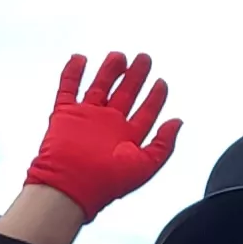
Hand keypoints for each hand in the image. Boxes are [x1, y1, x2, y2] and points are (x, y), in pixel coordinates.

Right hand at [22, 52, 180, 218]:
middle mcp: (108, 126)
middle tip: (144, 58)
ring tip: (119, 56)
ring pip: (100, 87)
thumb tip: (178, 122)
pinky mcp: (65, 115)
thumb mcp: (146, 166)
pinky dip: (72, 73)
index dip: (155, 97)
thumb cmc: (106, 183)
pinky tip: (80, 58)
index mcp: (127, 138)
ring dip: (109, 71)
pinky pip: (68, 88)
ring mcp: (86, 118)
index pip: (145, 112)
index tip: (161, 82)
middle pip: (125, 94)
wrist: (70, 187)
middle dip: (136, 76)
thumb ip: (164, 144)